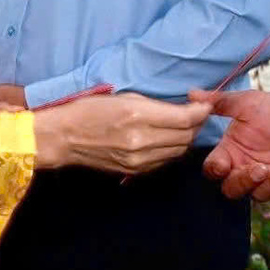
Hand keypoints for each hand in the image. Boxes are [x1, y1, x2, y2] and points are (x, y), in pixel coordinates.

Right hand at [33, 94, 210, 175]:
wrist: (64, 138)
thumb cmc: (90, 110)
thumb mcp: (124, 98)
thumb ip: (156, 105)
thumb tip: (182, 109)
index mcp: (138, 116)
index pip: (184, 119)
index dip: (200, 111)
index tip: (204, 105)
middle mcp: (142, 141)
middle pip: (186, 137)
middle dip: (195, 124)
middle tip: (194, 113)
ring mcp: (139, 160)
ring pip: (178, 151)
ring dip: (185, 138)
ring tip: (182, 126)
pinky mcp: (135, 171)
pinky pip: (165, 161)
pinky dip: (171, 150)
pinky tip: (166, 140)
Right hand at [201, 89, 269, 202]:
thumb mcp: (249, 103)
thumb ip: (221, 102)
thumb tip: (192, 94)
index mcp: (231, 151)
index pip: (213, 169)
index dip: (216, 170)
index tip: (225, 163)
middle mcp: (245, 169)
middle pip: (232, 190)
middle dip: (245, 181)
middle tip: (261, 167)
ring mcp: (267, 181)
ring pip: (259, 196)